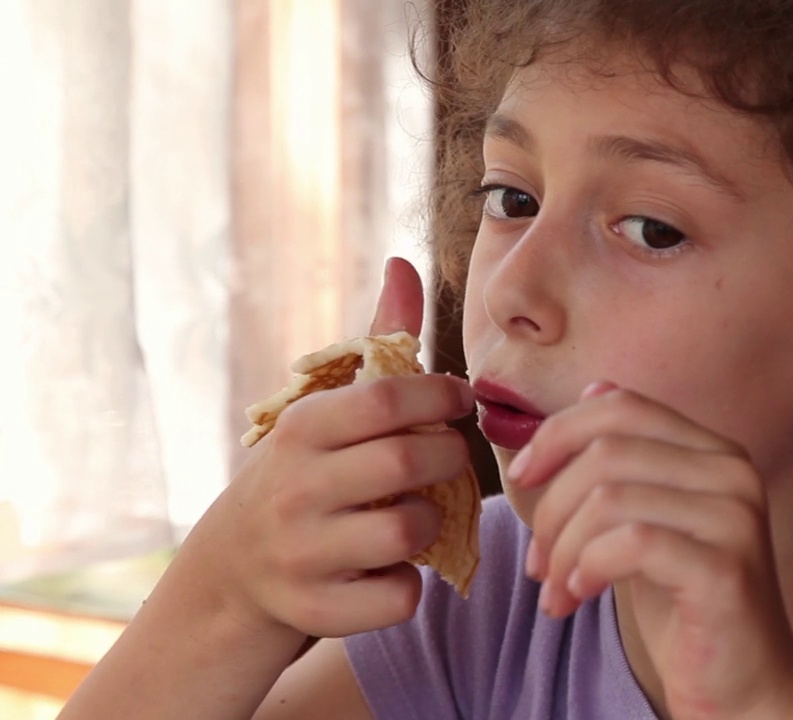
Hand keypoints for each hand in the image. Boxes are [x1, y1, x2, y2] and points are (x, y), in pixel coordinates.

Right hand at [182, 257, 473, 638]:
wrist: (234, 572)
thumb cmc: (306, 472)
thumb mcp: (328, 407)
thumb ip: (378, 341)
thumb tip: (406, 262)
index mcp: (301, 429)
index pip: (385, 398)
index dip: (438, 394)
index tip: (458, 400)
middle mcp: (294, 489)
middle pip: (407, 463)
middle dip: (446, 457)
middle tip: (446, 457)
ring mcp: (302, 554)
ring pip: (408, 533)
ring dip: (428, 522)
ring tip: (413, 513)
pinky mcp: (316, 611)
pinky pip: (399, 598)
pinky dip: (409, 585)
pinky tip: (389, 569)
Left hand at [512, 383, 792, 718]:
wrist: (744, 688)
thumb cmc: (686, 607)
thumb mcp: (646, 521)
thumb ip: (626, 463)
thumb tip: (589, 390)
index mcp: (715, 451)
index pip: (622, 404)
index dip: (559, 433)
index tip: (523, 479)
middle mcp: (734, 472)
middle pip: (606, 450)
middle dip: (552, 507)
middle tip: (539, 563)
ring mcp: (736, 518)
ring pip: (610, 498)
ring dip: (564, 548)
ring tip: (558, 590)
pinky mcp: (726, 568)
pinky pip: (631, 543)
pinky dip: (588, 568)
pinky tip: (579, 598)